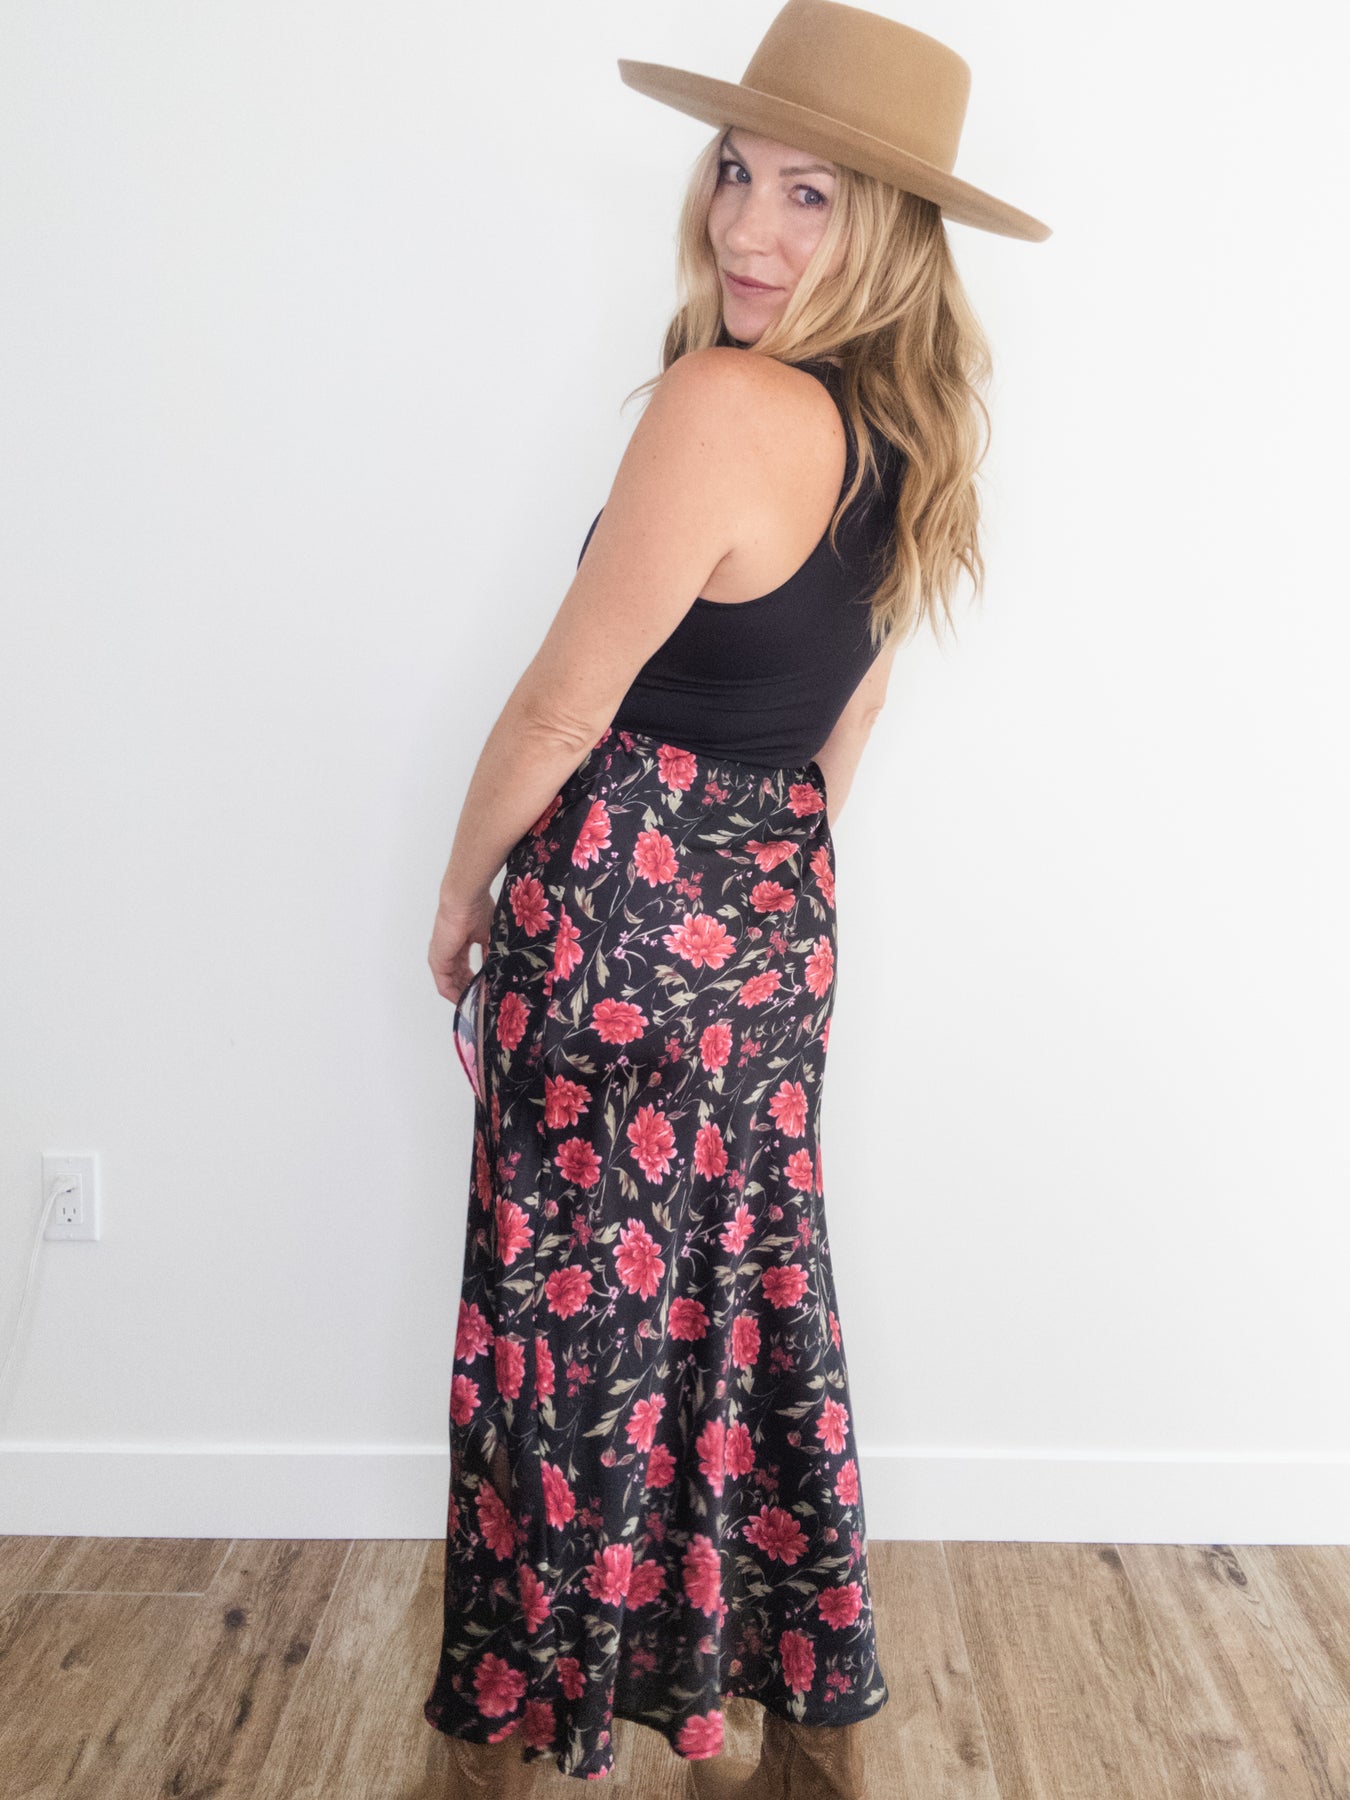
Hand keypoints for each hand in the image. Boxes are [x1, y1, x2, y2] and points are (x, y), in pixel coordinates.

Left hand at [428, 887, 495, 1003]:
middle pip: (457, 979)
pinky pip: (445, 986)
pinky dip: (456, 995)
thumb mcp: (489, 936)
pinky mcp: (438, 961)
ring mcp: (441, 957)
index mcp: (458, 944)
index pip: (465, 969)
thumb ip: (490, 954)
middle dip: (470, 991)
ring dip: (464, 996)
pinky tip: (468, 1002)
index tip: (487, 991)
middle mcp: (447, 951)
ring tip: (478, 1006)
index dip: (475, 982)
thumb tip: (498, 970)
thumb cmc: (477, 909)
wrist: (466, 899)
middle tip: (483, 1003)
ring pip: (451, 985)